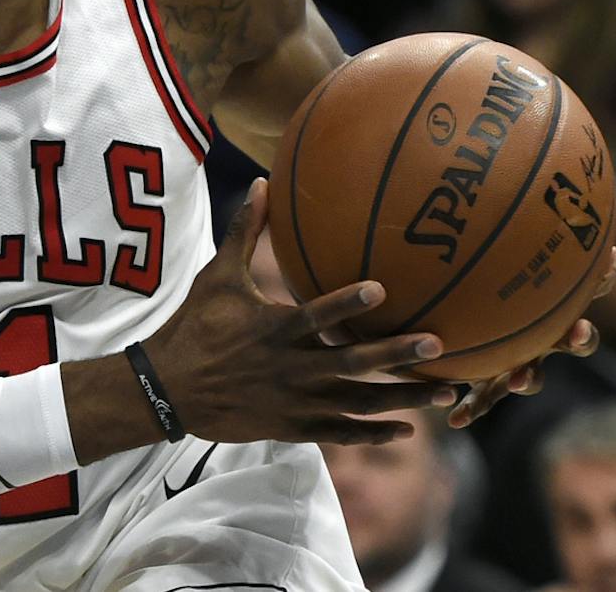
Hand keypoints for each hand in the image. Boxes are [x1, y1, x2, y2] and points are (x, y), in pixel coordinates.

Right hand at [146, 179, 454, 445]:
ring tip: (445, 393)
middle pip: (350, 363)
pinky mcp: (292, 427)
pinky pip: (340, 434)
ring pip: (357, 402)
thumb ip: (246, 231)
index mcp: (272, 329)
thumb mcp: (218, 275)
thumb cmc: (196, 324)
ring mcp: (294, 401)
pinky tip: (406, 429)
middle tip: (436, 344)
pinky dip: (374, 434)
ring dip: (402, 399)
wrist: (170, 388)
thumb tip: (262, 182)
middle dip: (395, 354)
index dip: (346, 304)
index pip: (314, 315)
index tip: (383, 291)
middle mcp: (290, 367)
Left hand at [448, 244, 615, 427]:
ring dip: (531, 376)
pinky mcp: (492, 380)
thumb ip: (485, 232)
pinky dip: (472, 407)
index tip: (612, 257)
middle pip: (576, 337)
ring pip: (535, 373)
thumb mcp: (478, 259)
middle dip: (581, 334)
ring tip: (522, 379)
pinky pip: (485, 396)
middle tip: (580, 331)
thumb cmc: (476, 287)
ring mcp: (522, 359)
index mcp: (549, 306)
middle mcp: (543, 334)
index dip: (604, 274)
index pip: (586, 285)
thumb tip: (468, 165)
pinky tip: (453, 421)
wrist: (458, 330)